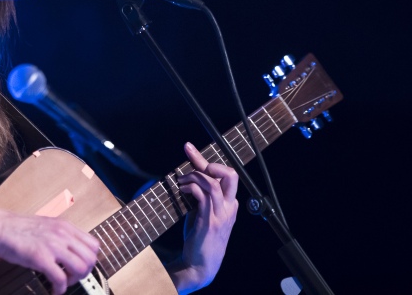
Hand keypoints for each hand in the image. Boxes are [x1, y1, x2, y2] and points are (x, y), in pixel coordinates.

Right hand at [0, 212, 100, 294]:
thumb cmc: (18, 228)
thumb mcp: (47, 226)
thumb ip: (62, 236)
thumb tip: (72, 251)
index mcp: (65, 227)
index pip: (93, 245)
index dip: (89, 259)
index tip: (81, 266)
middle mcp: (63, 234)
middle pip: (91, 258)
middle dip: (85, 272)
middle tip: (72, 277)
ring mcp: (53, 246)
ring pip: (81, 268)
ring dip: (75, 280)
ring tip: (64, 283)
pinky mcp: (41, 258)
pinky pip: (61, 279)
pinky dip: (60, 289)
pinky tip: (54, 290)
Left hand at [170, 142, 238, 292]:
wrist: (201, 264)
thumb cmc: (200, 237)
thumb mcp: (202, 211)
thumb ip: (200, 195)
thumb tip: (188, 176)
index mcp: (229, 203)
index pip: (225, 174)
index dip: (204, 159)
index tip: (188, 148)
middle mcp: (229, 206)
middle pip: (230, 174)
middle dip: (208, 163)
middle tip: (192, 166)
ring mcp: (221, 214)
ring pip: (212, 182)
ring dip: (193, 177)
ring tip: (181, 181)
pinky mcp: (210, 220)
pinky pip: (203, 195)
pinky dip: (191, 187)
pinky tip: (182, 190)